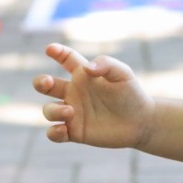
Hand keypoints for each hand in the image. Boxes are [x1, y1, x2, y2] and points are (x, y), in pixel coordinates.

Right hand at [34, 43, 153, 148]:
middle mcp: (74, 92)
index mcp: (84, 75)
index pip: (65, 59)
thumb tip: (86, 68)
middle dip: (41, 82)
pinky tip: (64, 130)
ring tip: (70, 111)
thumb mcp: (123, 73)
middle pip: (46, 84)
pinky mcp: (75, 132)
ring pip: (49, 110)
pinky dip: (53, 132)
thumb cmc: (132, 94)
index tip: (50, 49)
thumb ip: (105, 64)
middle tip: (47, 82)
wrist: (142, 122)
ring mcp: (73, 113)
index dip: (56, 52)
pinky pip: (54, 133)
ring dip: (53, 110)